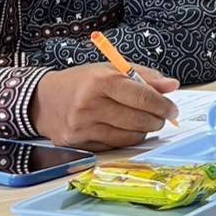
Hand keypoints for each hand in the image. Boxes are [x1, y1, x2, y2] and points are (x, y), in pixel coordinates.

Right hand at [29, 64, 179, 150]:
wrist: (42, 100)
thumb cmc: (81, 82)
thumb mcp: (111, 69)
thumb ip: (144, 76)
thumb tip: (172, 86)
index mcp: (101, 81)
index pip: (142, 97)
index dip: (163, 105)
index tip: (173, 109)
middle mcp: (90, 105)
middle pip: (138, 119)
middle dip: (157, 119)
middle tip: (162, 116)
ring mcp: (83, 127)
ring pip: (129, 136)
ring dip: (144, 130)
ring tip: (145, 121)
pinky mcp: (78, 143)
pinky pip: (114, 146)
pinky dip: (127, 139)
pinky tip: (127, 130)